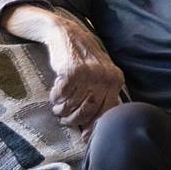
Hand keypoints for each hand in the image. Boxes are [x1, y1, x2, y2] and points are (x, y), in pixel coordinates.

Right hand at [6, 4, 123, 135]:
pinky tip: (55, 93)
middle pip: (88, 111)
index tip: (83, 136)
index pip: (106, 112)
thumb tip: (89, 133)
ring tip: (58, 106)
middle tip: (65, 117)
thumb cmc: (82, 60)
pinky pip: (60, 96)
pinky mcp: (71, 71)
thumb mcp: (99, 76)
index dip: (93, 126)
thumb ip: (100, 99)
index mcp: (115, 80)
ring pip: (72, 105)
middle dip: (73, 119)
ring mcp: (89, 73)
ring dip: (61, 110)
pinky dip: (55, 98)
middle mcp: (105, 77)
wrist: (66, 33)